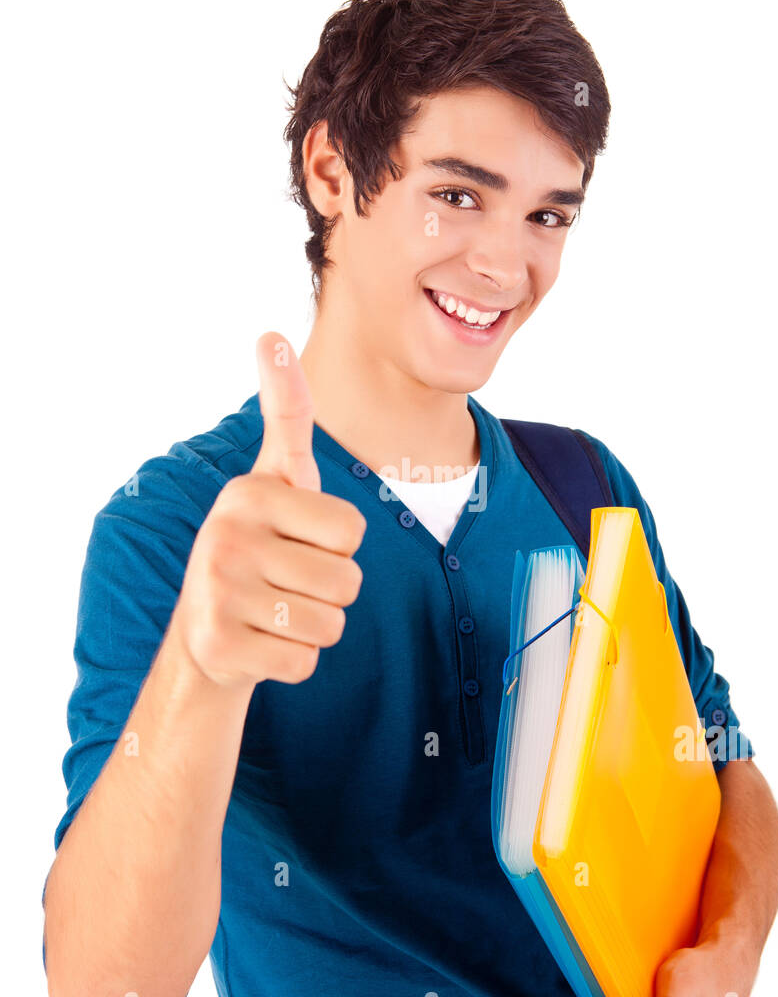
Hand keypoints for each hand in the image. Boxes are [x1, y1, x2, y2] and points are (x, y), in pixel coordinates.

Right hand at [173, 331, 366, 688]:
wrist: (206, 630)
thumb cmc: (260, 544)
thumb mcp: (276, 478)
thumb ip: (285, 413)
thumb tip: (271, 334)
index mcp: (250, 491)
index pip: (352, 529)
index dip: (338, 542)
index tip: (294, 537)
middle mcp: (227, 535)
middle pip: (347, 580)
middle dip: (331, 590)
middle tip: (287, 582)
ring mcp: (219, 592)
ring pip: (331, 624)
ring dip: (314, 625)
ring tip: (275, 609)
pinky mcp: (220, 646)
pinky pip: (306, 662)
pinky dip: (294, 661)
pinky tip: (262, 641)